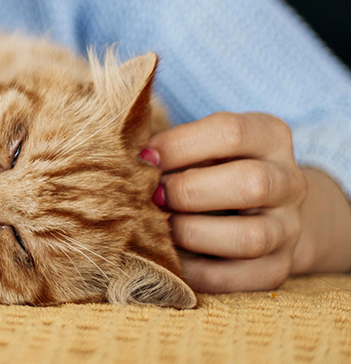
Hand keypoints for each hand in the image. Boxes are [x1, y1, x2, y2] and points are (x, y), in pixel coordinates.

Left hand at [146, 112, 306, 292]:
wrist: (261, 211)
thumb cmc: (212, 166)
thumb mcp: (201, 144)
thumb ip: (171, 148)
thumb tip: (122, 162)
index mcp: (269, 137)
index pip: (231, 132)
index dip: (179, 145)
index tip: (144, 158)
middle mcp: (289, 182)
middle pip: (251, 183)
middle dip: (188, 191)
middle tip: (151, 196)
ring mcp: (287, 229)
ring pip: (250, 237)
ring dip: (192, 233)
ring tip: (158, 227)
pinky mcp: (276, 269)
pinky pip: (237, 278)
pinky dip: (194, 271)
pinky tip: (167, 259)